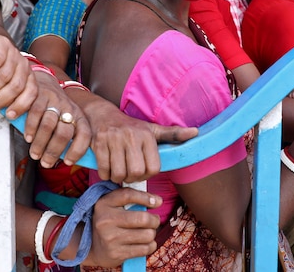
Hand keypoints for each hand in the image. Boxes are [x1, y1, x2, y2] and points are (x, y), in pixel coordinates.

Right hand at [0, 30, 37, 118]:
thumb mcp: (1, 84)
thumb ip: (5, 97)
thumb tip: (4, 118)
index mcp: (28, 76)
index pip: (32, 93)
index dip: (21, 106)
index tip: (9, 116)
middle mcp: (23, 64)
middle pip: (16, 86)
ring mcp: (13, 52)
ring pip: (4, 76)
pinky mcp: (1, 43)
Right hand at [22, 73, 90, 167]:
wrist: (44, 82)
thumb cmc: (55, 109)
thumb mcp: (66, 119)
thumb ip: (67, 136)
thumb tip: (64, 160)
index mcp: (79, 116)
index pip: (84, 135)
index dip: (77, 150)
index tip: (68, 162)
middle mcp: (69, 108)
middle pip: (64, 133)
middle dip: (53, 151)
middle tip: (45, 163)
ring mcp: (54, 101)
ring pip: (48, 126)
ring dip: (40, 143)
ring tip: (35, 154)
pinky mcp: (40, 95)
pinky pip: (35, 114)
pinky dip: (30, 128)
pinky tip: (27, 137)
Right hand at [83, 97, 197, 182]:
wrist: (102, 115)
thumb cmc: (131, 127)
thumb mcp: (152, 129)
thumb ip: (173, 134)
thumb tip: (196, 132)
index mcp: (147, 135)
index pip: (153, 168)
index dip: (148, 174)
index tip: (142, 171)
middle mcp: (131, 136)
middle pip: (136, 172)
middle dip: (132, 178)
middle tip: (129, 174)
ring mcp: (113, 139)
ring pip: (119, 174)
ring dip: (118, 178)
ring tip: (119, 172)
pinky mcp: (98, 144)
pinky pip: (103, 170)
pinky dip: (105, 175)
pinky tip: (108, 168)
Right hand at [84, 188, 160, 265]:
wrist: (91, 246)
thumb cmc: (108, 221)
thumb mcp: (112, 204)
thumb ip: (132, 197)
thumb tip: (158, 201)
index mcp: (104, 204)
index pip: (128, 195)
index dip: (146, 197)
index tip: (157, 202)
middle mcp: (105, 221)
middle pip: (143, 218)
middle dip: (154, 220)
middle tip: (153, 221)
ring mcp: (111, 239)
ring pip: (147, 235)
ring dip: (152, 234)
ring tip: (147, 232)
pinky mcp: (117, 254)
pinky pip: (145, 249)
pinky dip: (150, 245)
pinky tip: (144, 243)